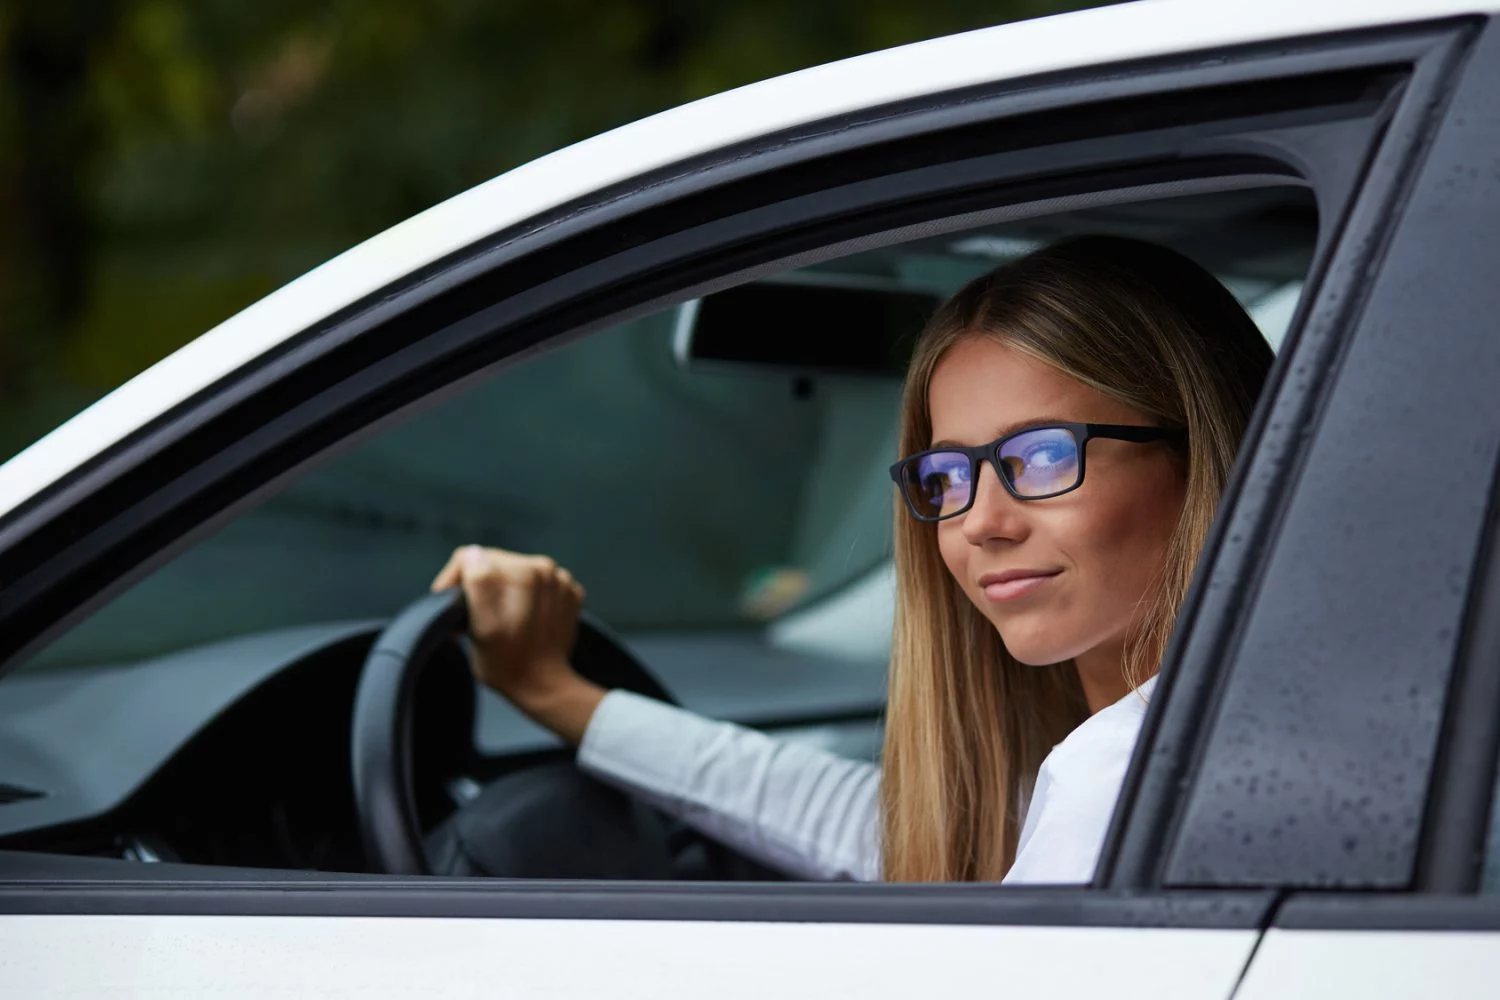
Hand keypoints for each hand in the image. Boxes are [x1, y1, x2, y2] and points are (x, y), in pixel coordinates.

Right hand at [430, 546, 602, 741]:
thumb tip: (473, 555)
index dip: (453, 580)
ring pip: (514, 570)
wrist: (544, 685)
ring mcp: (560, 580)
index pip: (471, 557)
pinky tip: (522, 618)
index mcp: (521, 572)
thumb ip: (478, 583)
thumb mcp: (481, 628)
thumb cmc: (505, 663)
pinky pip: (537, 582)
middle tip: (471, 617)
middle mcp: (544, 568)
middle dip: (477, 585)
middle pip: (493, 562)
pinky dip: (527, 597)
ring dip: (502, 590)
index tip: (451, 604)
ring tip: (498, 618)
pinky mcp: (570, 591)